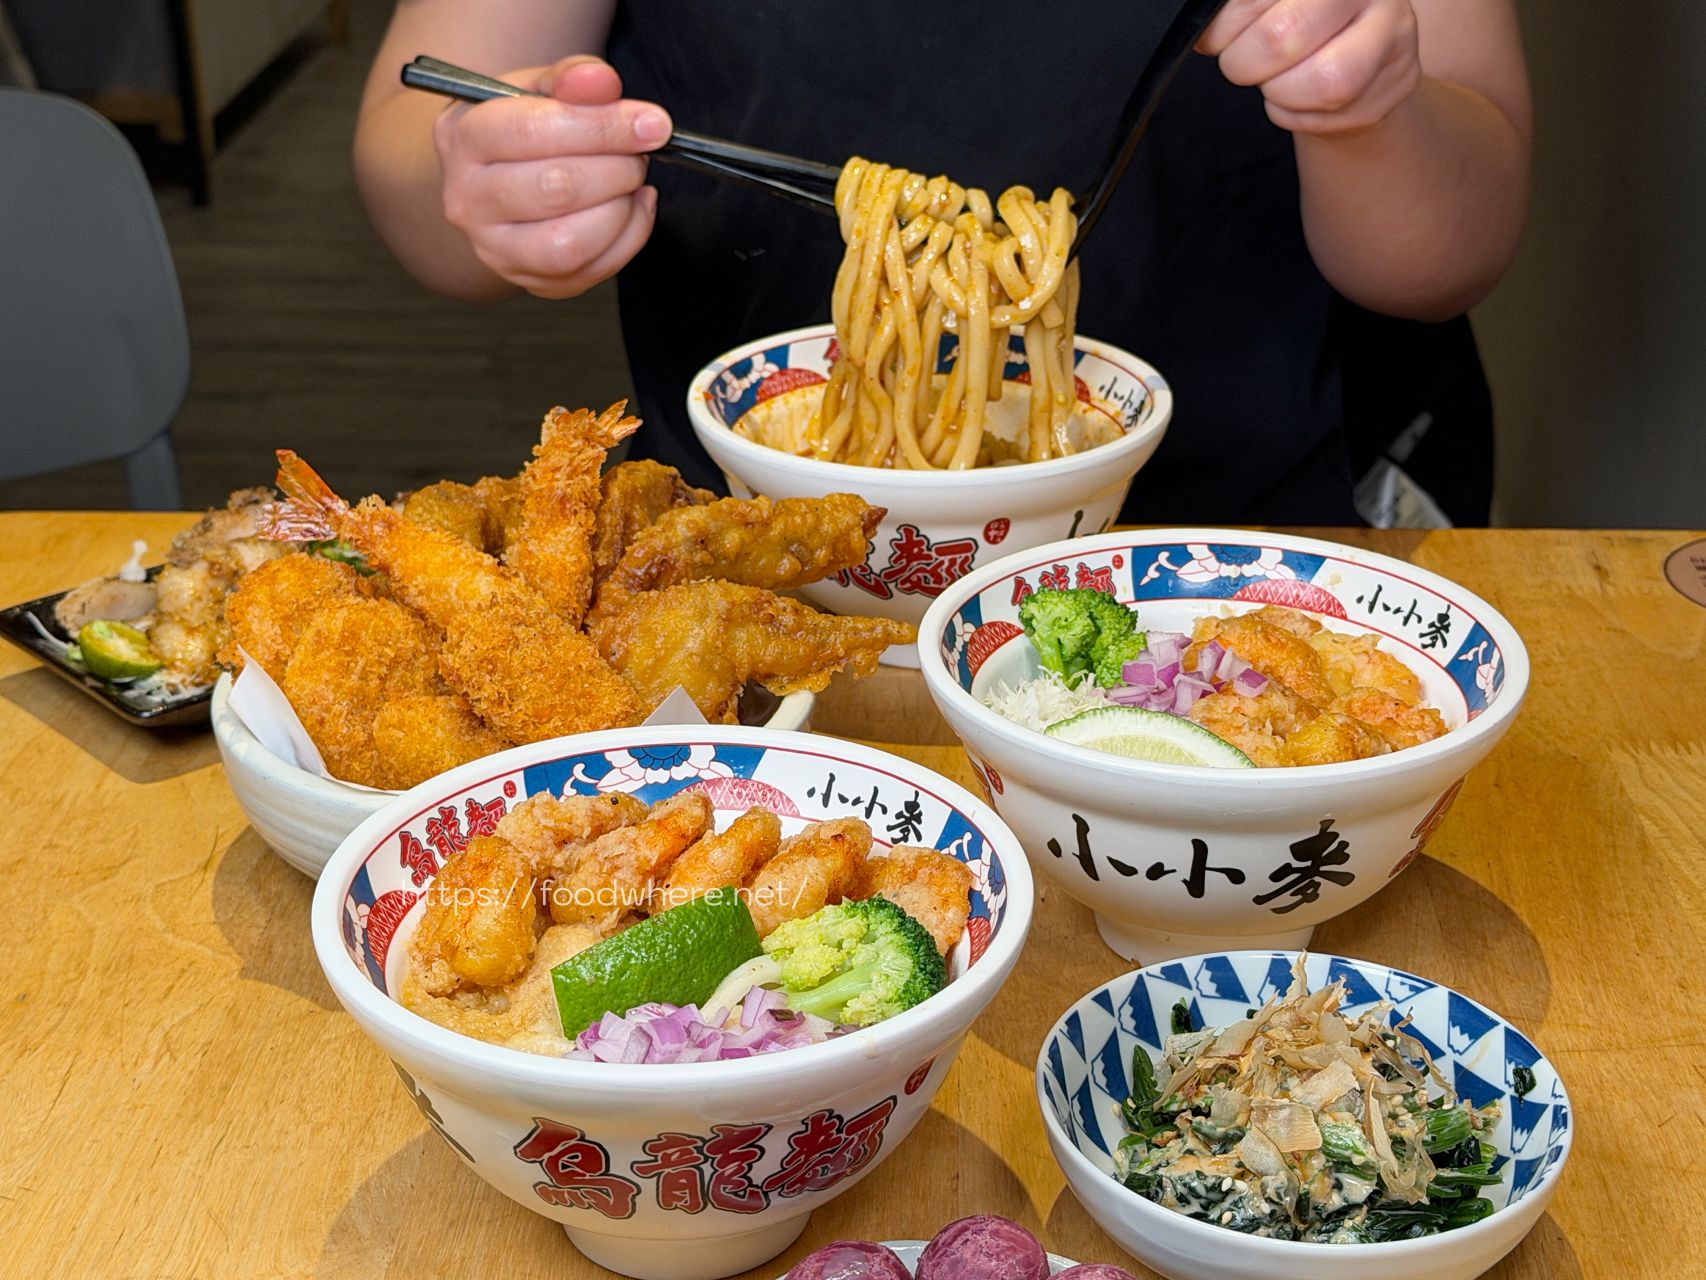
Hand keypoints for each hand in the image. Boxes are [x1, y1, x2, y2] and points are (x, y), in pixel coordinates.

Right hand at [432, 56, 667, 298]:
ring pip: (569, 244)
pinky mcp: (533, 282)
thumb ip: (570, 79)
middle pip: (556, 189)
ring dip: (621, 209)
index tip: (651, 123)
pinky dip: (630, 237)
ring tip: (630, 181)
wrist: (492, 183)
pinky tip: (632, 206)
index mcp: (463, 139)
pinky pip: (592, 271)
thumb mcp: (535, 88)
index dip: (603, 127)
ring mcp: (497, 250)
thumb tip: (602, 82)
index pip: (534, 131)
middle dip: (617, 168)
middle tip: (638, 152)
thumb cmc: (518, 129)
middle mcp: (469, 200)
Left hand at [1198, 0, 1421, 135]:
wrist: (1355, 61)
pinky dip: (1298, 114)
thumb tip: (1203, 26)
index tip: (1216, 37)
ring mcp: (1397, 32)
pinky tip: (1301, 96)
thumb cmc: (1302, 25)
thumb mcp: (1271, 4)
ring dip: (1279, 92)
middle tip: (1243, 62)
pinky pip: (1334, 114)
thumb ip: (1243, 8)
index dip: (1225, 25)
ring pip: (1324, 82)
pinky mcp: (1400, 81)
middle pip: (1284, 36)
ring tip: (1276, 80)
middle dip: (1246, 62)